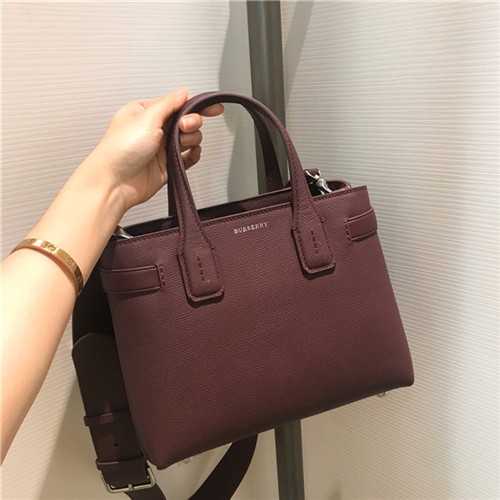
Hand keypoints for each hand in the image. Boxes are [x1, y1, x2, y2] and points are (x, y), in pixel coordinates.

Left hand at [85, 88, 222, 211]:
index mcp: (146, 112)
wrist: (114, 183)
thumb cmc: (119, 150)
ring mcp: (161, 148)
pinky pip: (187, 158)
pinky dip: (193, 155)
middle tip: (186, 127)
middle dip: (192, 123)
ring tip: (183, 143)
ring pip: (188, 139)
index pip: (176, 104)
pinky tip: (192, 153)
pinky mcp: (167, 166)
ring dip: (192, 139)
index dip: (195, 105)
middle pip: (185, 121)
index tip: (213, 107)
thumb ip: (169, 104)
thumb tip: (183, 92)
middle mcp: (154, 129)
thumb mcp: (146, 118)